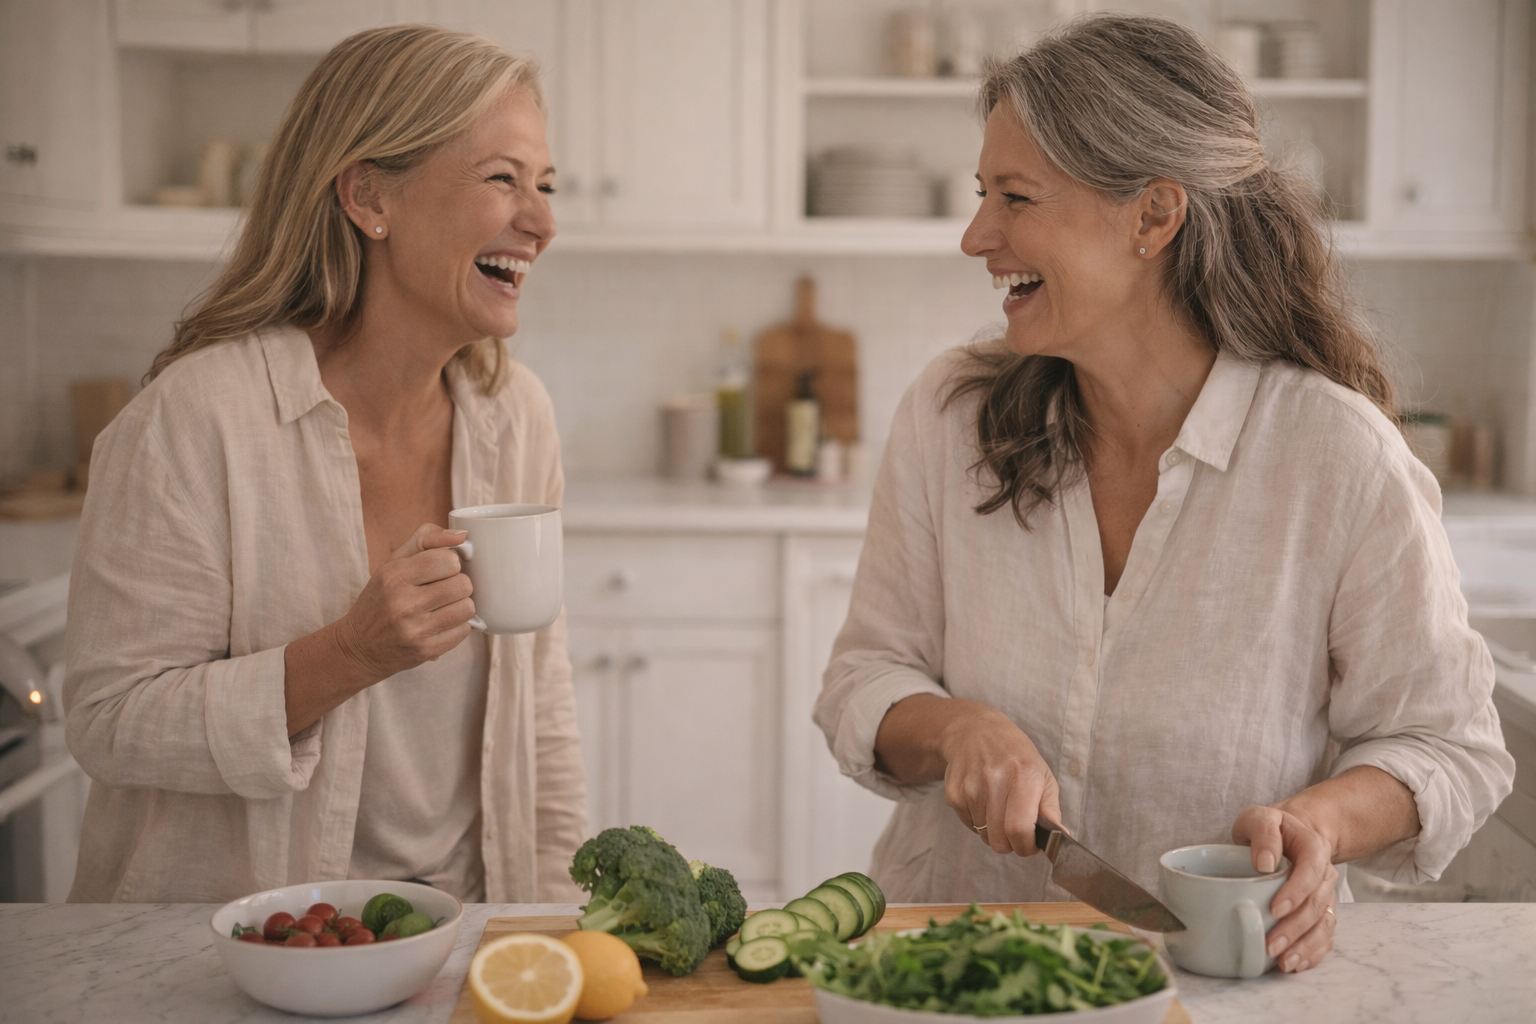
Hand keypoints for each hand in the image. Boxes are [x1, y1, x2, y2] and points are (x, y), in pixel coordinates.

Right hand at [333, 524, 475, 679]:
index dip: (450, 563)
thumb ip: (426, 539)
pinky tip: (441, 623)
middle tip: (443, 589)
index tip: (440, 570)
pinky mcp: (426, 651)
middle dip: (458, 584)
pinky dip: (458, 626)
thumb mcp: (394, 563)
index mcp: (394, 576)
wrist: (359, 647)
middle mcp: (404, 604)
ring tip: (444, 606)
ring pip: (468, 608)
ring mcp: (415, 630)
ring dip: (461, 605)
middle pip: (463, 584)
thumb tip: (463, 536)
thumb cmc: (382, 598)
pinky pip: (464, 631)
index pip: (448, 560)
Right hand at [939, 703, 1062, 856]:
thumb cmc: (1015, 756)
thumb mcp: (1042, 775)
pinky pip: (969, 826)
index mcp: (1023, 776)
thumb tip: (1060, 838)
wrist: (975, 731)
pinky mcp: (953, 793)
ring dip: (994, 831)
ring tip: (999, 808)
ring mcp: (970, 787)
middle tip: (1016, 831)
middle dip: (1011, 844)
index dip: (1026, 846)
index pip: (1019, 830)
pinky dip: (978, 822)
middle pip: (999, 840)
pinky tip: (984, 801)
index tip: (1030, 845)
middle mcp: (994, 780)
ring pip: (984, 835)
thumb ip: (1051, 810)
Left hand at [1231, 804, 1337, 972]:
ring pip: (1323, 924)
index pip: (1311, 872)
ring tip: (1284, 962)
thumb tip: (1264, 864)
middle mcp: (1325, 874)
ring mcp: (1325, 895)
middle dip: (1295, 928)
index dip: (1296, 892)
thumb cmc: (1269, 828)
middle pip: (1316, 904)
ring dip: (1305, 946)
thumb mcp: (1260, 817)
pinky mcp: (1320, 912)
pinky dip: (1313, 952)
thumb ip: (1263, 832)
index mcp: (1313, 847)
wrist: (1286, 836)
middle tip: (1271, 945)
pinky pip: (1324, 936)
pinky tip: (1297, 964)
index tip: (1275, 909)